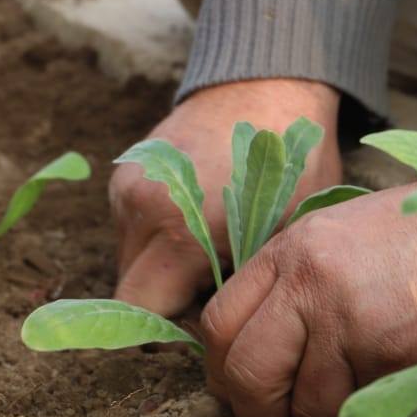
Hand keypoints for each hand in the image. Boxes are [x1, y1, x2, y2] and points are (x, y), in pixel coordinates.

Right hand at [111, 78, 342, 316]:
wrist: (268, 84)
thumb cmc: (292, 159)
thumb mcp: (283, 233)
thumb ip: (246, 287)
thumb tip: (228, 332)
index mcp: (178, 230)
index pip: (140, 312)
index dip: (171, 330)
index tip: (209, 324)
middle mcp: (139, 209)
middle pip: (131, 291)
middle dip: (168, 303)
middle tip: (217, 290)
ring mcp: (125, 187)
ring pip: (130, 261)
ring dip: (163, 270)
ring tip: (214, 250)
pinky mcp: (125, 172)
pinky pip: (132, 228)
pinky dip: (160, 239)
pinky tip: (201, 222)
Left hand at [199, 183, 416, 416]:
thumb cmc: (414, 241)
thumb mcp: (336, 238)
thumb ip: (289, 286)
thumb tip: (251, 350)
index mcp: (290, 251)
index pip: (218, 325)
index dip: (224, 373)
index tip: (243, 391)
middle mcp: (310, 283)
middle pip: (247, 375)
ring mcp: (350, 319)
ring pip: (308, 407)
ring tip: (350, 408)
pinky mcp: (393, 352)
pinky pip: (360, 412)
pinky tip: (388, 395)